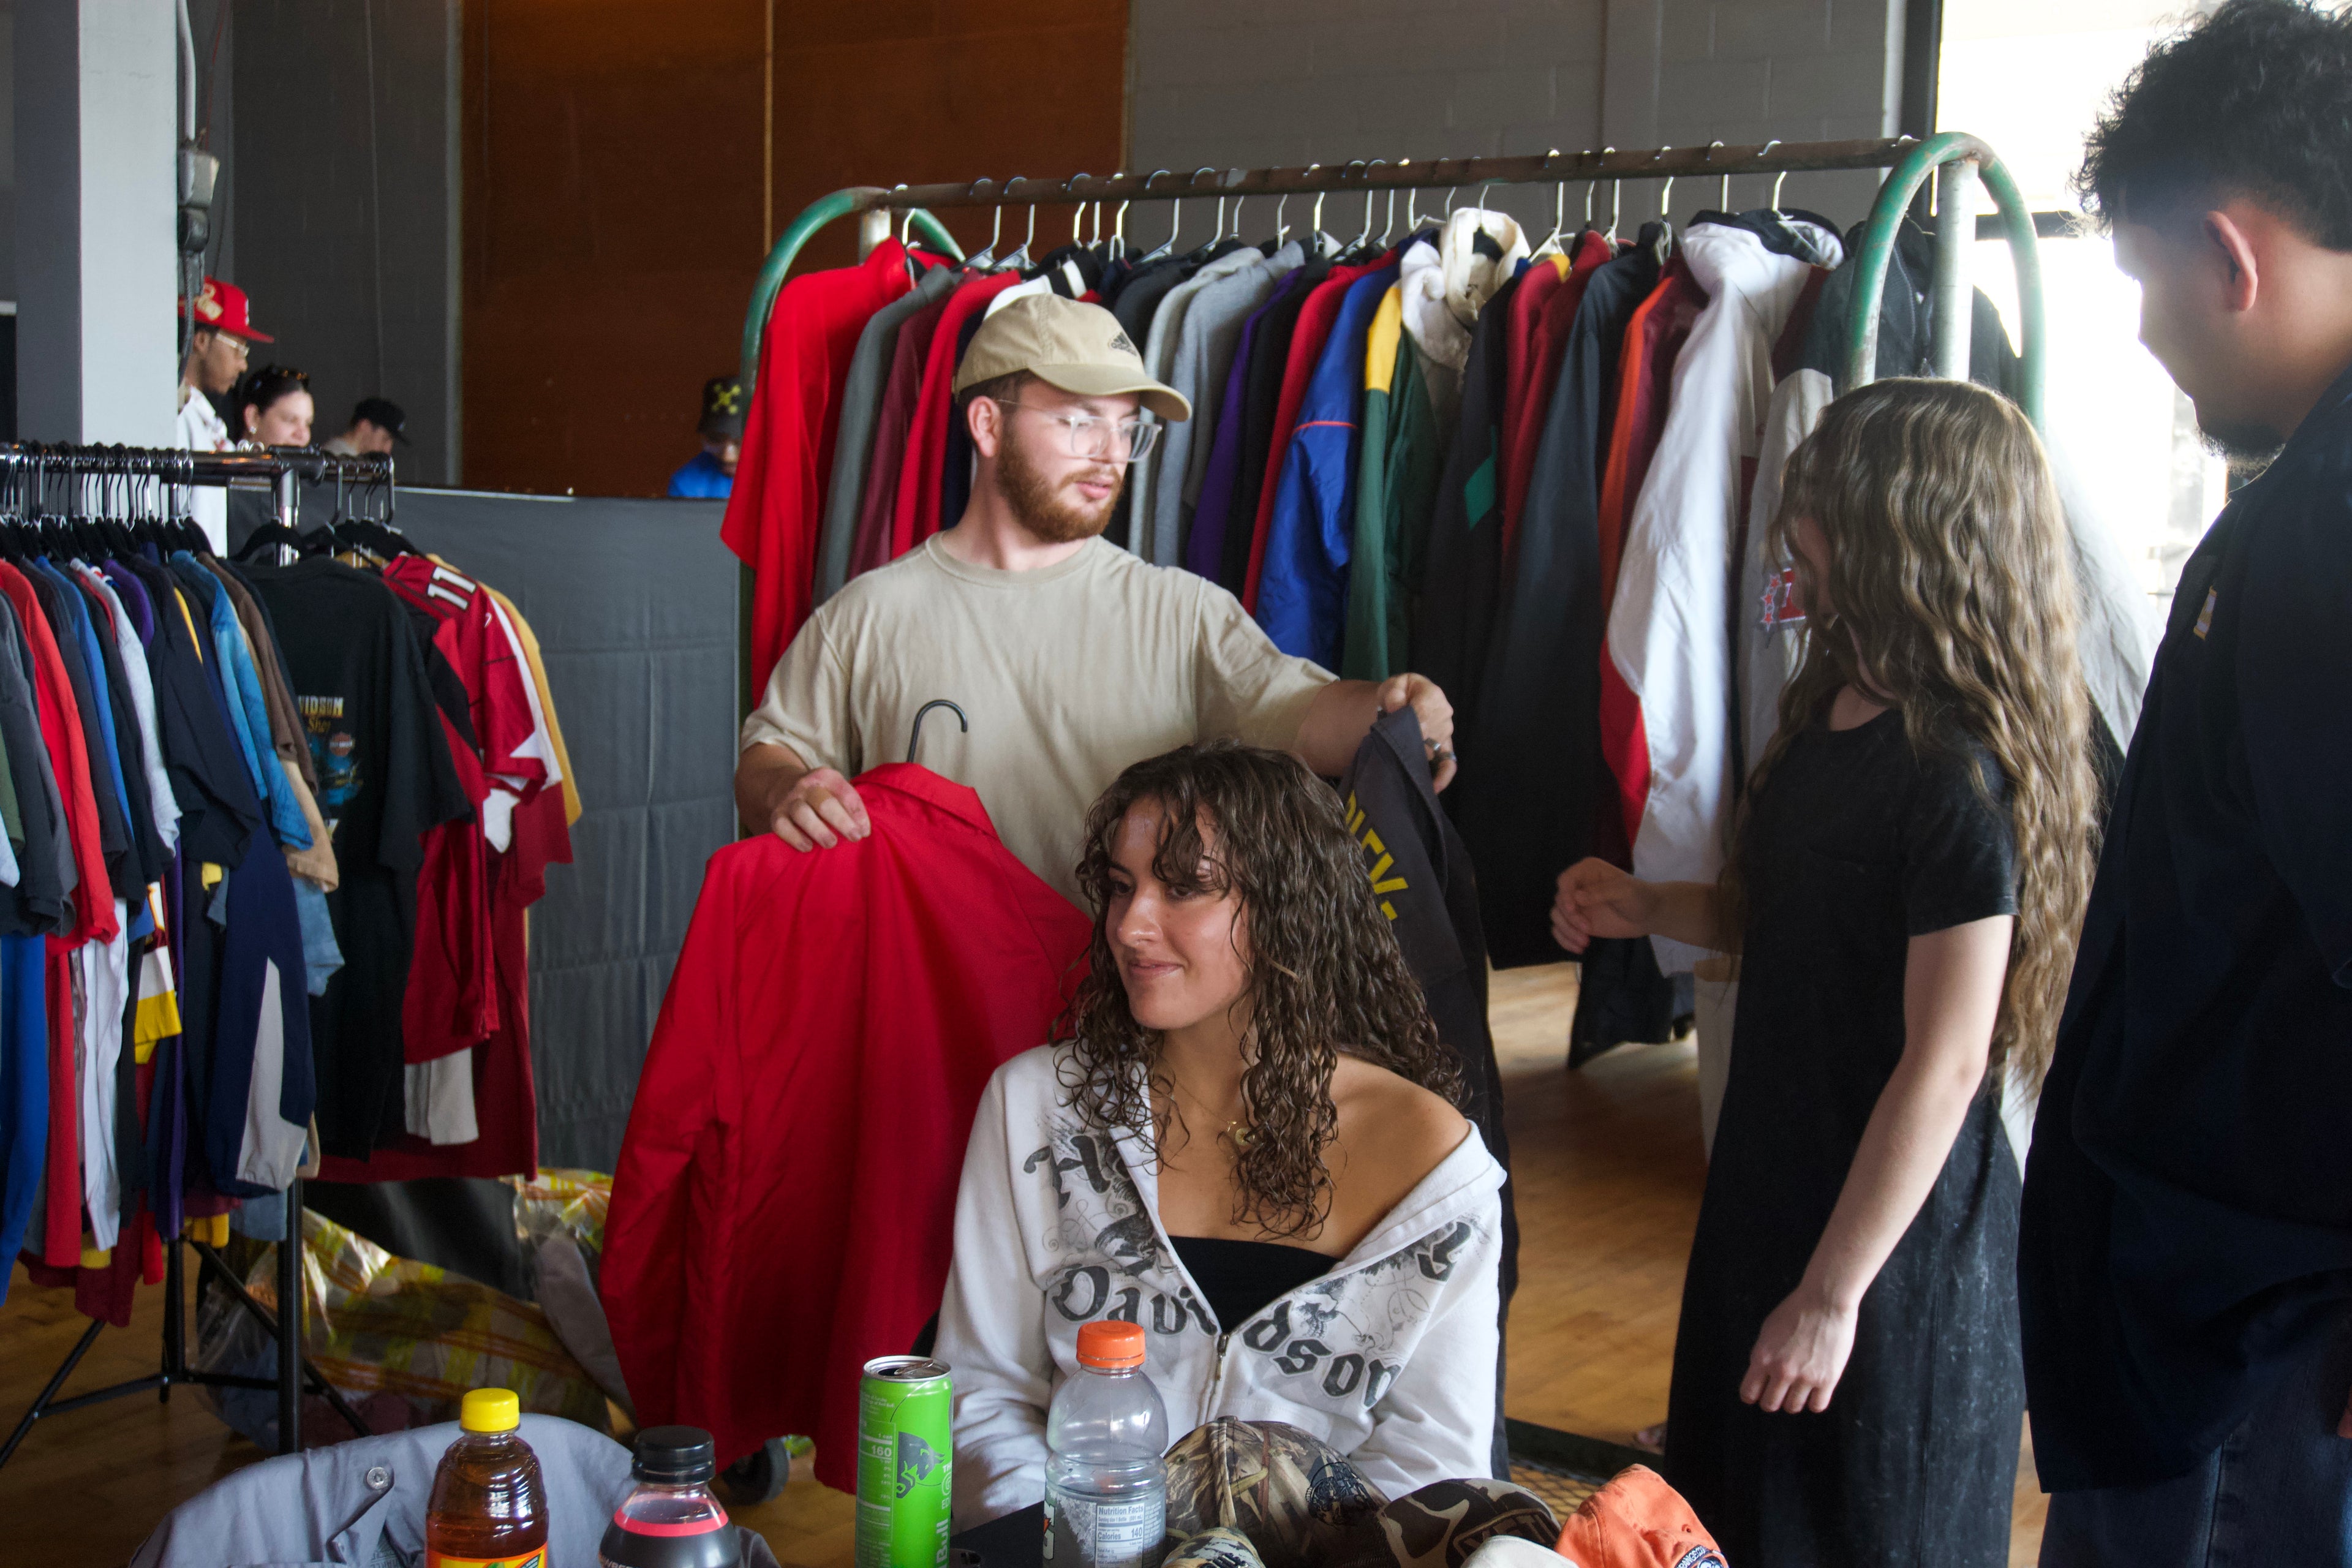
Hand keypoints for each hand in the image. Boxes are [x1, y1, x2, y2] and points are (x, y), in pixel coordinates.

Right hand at [766, 767, 870, 849]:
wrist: (782, 785)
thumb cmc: (818, 794)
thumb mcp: (834, 789)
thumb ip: (849, 805)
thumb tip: (863, 830)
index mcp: (825, 776)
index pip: (845, 793)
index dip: (858, 813)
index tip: (864, 831)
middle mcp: (806, 786)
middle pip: (825, 803)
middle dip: (842, 822)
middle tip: (854, 837)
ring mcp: (789, 799)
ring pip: (802, 814)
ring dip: (819, 831)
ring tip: (831, 843)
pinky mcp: (776, 814)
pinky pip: (782, 827)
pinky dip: (796, 838)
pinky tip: (808, 847)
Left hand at [1378, 673, 1456, 791]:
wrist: (1406, 696)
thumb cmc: (1399, 691)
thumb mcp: (1392, 686)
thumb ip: (1394, 695)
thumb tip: (1397, 710)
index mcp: (1432, 694)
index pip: (1424, 712)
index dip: (1411, 725)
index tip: (1398, 734)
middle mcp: (1444, 713)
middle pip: (1429, 735)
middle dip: (1410, 744)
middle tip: (1393, 751)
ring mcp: (1446, 731)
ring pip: (1434, 750)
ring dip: (1418, 758)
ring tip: (1402, 767)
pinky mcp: (1446, 746)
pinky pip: (1449, 763)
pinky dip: (1443, 776)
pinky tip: (1434, 788)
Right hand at [1550, 858, 1654, 952]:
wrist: (1649, 915)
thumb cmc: (1640, 897)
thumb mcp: (1624, 891)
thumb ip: (1601, 892)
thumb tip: (1577, 897)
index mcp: (1587, 871)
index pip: (1566, 880)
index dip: (1565, 895)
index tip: (1573, 910)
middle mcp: (1578, 886)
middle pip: (1559, 900)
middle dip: (1570, 918)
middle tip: (1587, 930)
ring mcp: (1577, 905)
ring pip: (1557, 916)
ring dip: (1567, 931)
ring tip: (1585, 942)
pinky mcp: (1578, 922)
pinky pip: (1561, 929)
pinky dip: (1565, 939)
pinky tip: (1578, 949)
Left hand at [1740, 1286, 1856, 1413]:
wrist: (1825, 1301)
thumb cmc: (1796, 1311)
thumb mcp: (1768, 1330)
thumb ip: (1763, 1354)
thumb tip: (1760, 1375)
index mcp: (1762, 1357)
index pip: (1749, 1393)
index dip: (1752, 1395)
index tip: (1758, 1393)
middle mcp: (1782, 1371)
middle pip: (1770, 1405)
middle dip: (1772, 1400)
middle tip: (1779, 1393)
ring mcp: (1805, 1377)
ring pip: (1793, 1407)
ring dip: (1793, 1401)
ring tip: (1797, 1390)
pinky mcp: (1827, 1380)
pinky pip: (1817, 1406)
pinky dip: (1814, 1402)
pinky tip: (1814, 1392)